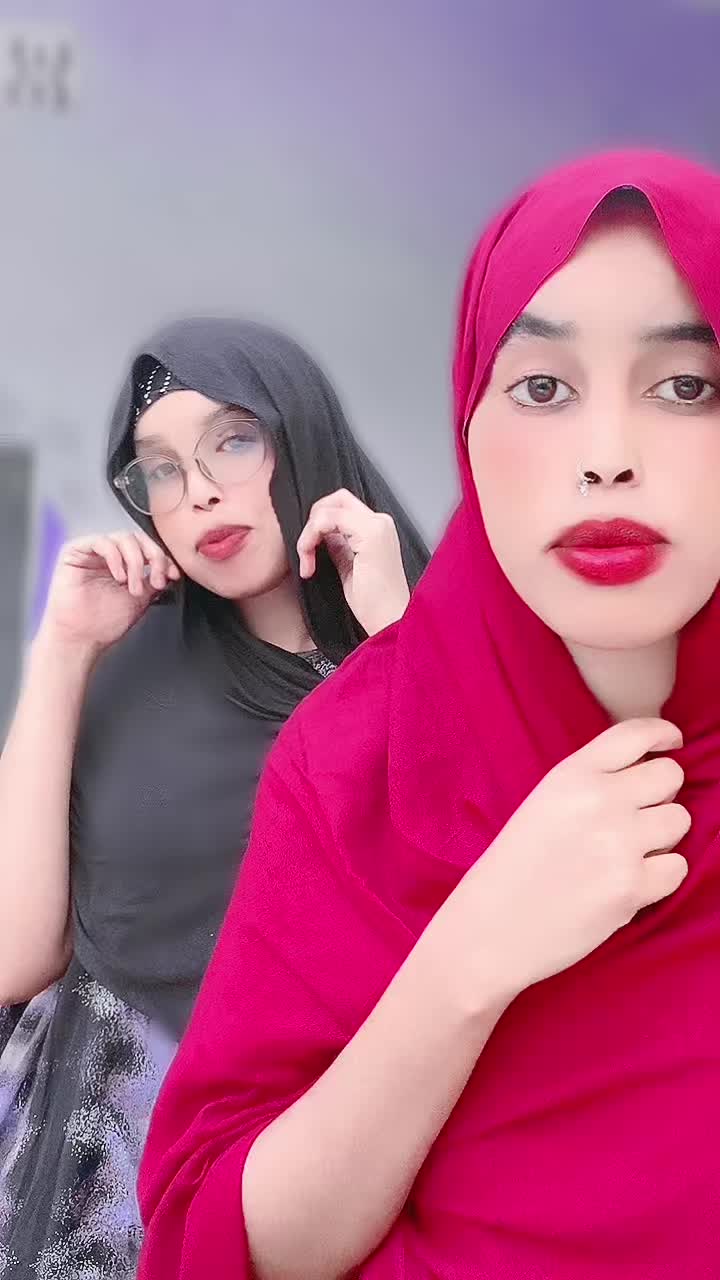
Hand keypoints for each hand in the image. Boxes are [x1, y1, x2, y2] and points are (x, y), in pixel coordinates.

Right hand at [38, 530, 180, 655]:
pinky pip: (101, 542)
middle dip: (153, 557)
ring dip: (135, 562)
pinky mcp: (75, 552)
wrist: (81, 639)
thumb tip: (169, 570)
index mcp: (123, 564)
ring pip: (123, 538)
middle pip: (138, 538)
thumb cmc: (103, 624)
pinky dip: (116, 558)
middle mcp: (109, 556)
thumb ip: (153, 582)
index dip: (163, 558)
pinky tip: (119, 577)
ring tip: (133, 587)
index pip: (147, 548)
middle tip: (156, 580)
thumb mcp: (141, 599)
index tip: (172, 575)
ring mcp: (92, 553)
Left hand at [297, 490, 410, 636]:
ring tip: (307, 563)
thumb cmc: (374, 603)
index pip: (340, 506)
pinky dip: (310, 537)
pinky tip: (309, 562)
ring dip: (308, 534)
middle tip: (305, 551)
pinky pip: (327, 519)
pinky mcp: (370, 533)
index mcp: (378, 529)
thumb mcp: (349, 567)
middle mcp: (380, 522)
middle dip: (312, 522)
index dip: (318, 523)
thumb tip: (321, 534)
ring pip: (328, 508)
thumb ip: (338, 545)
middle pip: (335, 499)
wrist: (390, 621)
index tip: (309, 553)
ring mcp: (377, 525)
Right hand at [435, 718, 690, 1005]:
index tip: (673, 743)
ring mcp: (618, 844)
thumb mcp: (545, 802)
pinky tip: (627, 883)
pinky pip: (677, 867)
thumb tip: (650, 774)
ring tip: (627, 853)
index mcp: (571, 774)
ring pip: (680, 820)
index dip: (664, 734)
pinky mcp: (631, 888)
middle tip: (640, 815)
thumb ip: (592, 781)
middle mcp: (600, 801)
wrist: (491, 927)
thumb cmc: (515, 865)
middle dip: (662, 794)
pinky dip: (660, 877)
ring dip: (662, 836)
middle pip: (669, 776)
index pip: (635, 733)